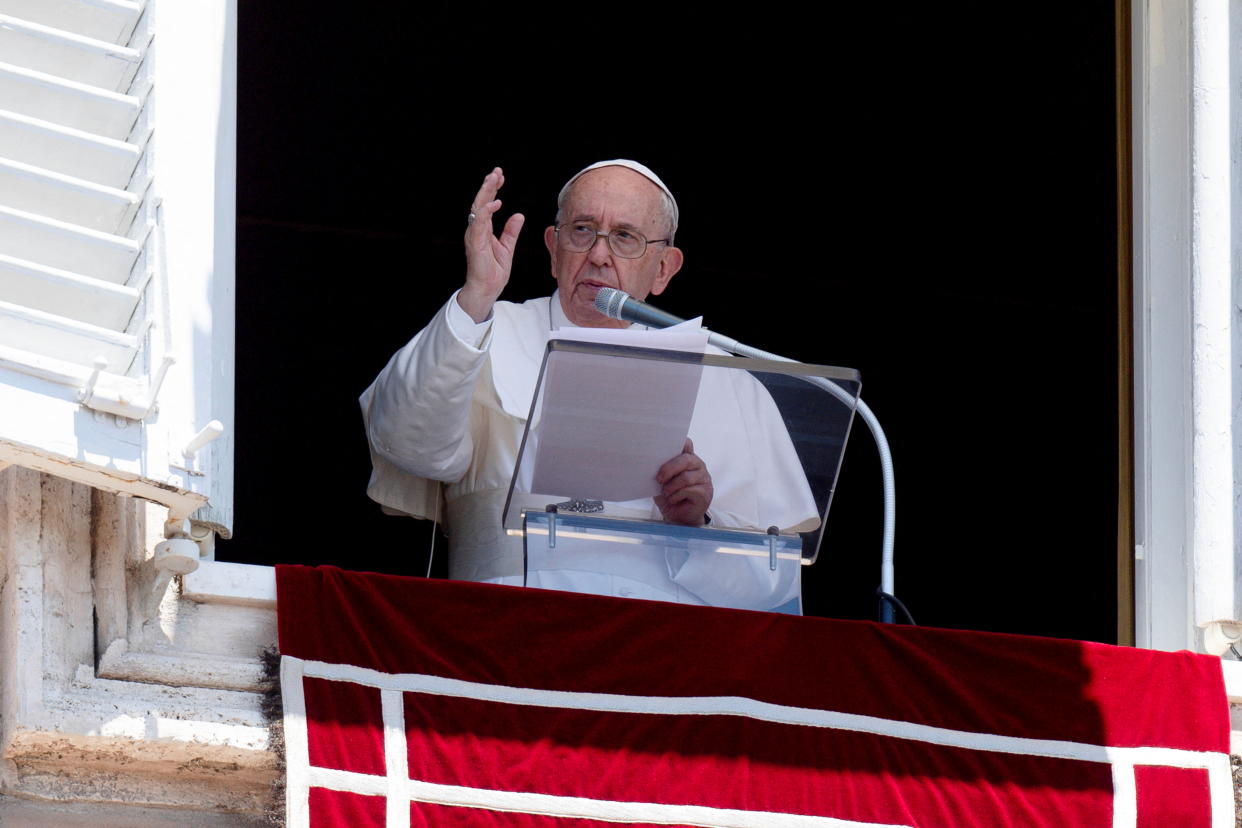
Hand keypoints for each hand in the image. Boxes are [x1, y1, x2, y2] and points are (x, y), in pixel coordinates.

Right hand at [458, 167, 524, 322]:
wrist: (487, 289)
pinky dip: (487, 211)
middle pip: (481, 201)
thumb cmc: (494, 271)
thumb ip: (511, 231)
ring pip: (478, 208)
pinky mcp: (476, 243)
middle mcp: (477, 229)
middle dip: (488, 185)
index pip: (487, 204)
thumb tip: (518, 215)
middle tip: (497, 171)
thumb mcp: (507, 247)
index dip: (493, 189)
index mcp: (483, 229)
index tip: (500, 176)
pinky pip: (480, 223)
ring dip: (486, 192)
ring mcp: (475, 235)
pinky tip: (495, 202)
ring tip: (493, 179)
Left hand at [654, 438, 712, 525]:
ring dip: (671, 486)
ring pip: (686, 477)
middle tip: (659, 478)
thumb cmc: (670, 497)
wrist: (678, 518)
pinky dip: (676, 496)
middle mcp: (698, 466)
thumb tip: (649, 462)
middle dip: (669, 468)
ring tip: (666, 493)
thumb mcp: (662, 482)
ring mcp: (704, 479)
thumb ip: (661, 471)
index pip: (687, 444)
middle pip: (686, 459)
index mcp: (687, 459)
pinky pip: (689, 490)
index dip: (680, 442)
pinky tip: (673, 499)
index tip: (667, 444)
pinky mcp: (705, 493)